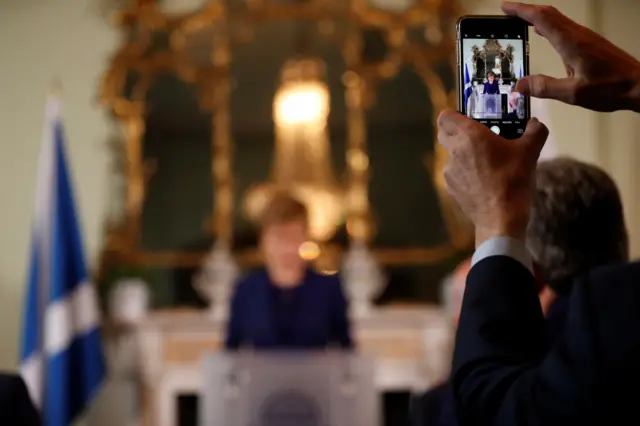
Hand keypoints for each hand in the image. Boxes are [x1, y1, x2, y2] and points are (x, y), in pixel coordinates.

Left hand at [437, 111, 548, 246]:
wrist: (501, 218)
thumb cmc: (513, 180)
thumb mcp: (530, 152)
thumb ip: (535, 131)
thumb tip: (536, 123)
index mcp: (469, 136)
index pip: (445, 116)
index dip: (454, 114)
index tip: (469, 118)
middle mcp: (454, 151)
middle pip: (444, 134)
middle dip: (457, 131)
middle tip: (478, 135)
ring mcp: (449, 171)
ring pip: (450, 154)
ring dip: (462, 153)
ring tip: (485, 161)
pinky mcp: (450, 188)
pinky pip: (454, 173)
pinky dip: (464, 172)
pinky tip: (482, 180)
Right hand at [503, 2, 639, 111]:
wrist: (639, 85)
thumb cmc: (610, 88)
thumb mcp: (573, 93)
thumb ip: (545, 88)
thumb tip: (520, 84)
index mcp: (570, 43)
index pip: (541, 19)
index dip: (521, 10)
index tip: (505, 8)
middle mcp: (577, 35)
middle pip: (548, 13)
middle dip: (526, 9)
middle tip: (508, 11)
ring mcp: (585, 37)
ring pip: (557, 18)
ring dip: (537, 15)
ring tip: (522, 20)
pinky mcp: (590, 42)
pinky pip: (564, 26)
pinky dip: (549, 24)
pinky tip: (545, 33)